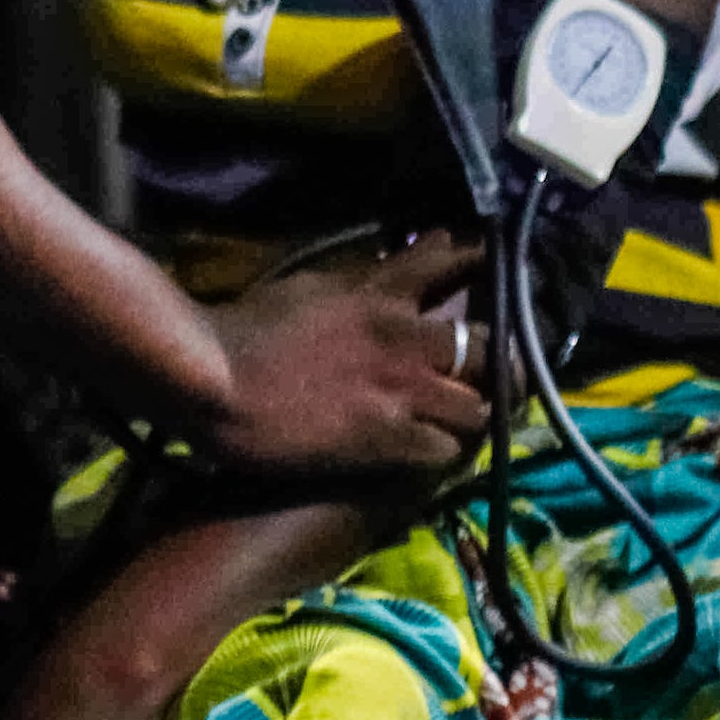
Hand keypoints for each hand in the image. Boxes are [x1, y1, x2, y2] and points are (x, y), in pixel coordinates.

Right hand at [201, 231, 487, 479]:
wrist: (214, 379)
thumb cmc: (246, 329)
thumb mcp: (307, 286)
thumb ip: (354, 281)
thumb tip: (382, 270)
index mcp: (381, 294)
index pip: (445, 263)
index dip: (477, 263)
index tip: (492, 263)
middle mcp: (405, 338)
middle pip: (486, 344)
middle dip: (501, 358)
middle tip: (506, 369)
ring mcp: (401, 391)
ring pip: (477, 405)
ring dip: (477, 413)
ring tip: (476, 421)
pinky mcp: (386, 439)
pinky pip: (443, 450)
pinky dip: (446, 453)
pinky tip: (441, 456)